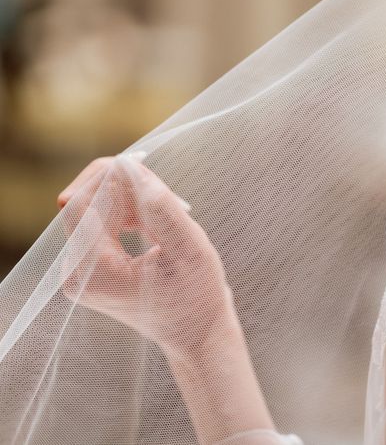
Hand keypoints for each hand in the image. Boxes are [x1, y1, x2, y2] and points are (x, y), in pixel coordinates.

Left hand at [61, 154, 234, 360]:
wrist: (196, 331)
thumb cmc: (198, 296)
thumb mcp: (188, 248)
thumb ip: (160, 207)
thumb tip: (132, 168)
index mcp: (95, 272)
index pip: (82, 204)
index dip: (108, 177)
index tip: (143, 164)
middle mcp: (77, 272)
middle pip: (83, 203)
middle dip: (119, 186)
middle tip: (159, 187)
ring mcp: (81, 270)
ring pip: (93, 208)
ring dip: (128, 198)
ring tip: (168, 208)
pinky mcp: (91, 265)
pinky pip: (101, 220)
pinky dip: (127, 210)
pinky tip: (155, 219)